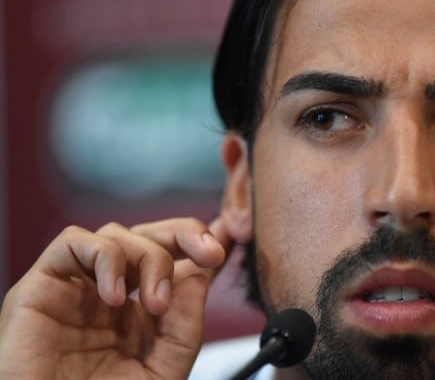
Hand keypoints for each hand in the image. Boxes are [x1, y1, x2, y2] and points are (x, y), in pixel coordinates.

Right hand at [0, 217, 230, 379]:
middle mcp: (109, 295)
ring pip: (118, 234)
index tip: (228, 238)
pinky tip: (115, 296)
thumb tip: (202, 274)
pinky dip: (105, 258)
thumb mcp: (161, 372)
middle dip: (186, 234)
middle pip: (149, 236)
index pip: (174, 262)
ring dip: (149, 257)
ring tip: (156, 303)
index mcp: (138, 315)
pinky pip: (74, 242)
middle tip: (211, 253)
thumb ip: (185, 327)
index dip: (201, 243)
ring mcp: (76, 288)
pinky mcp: (41, 286)